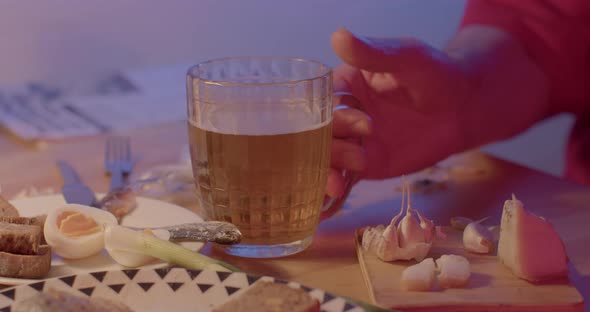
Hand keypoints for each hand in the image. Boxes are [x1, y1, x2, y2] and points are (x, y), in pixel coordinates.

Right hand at [327, 28, 473, 197]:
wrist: (465, 108)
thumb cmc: (436, 74)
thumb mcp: (407, 57)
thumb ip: (374, 52)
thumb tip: (338, 35)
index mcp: (346, 85)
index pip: (324, 100)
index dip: (334, 114)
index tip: (362, 124)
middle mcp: (344, 113)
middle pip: (321, 132)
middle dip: (330, 145)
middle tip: (357, 153)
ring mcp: (354, 142)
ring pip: (329, 157)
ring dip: (329, 169)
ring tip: (343, 180)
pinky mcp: (366, 164)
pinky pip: (344, 178)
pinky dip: (334, 192)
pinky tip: (326, 207)